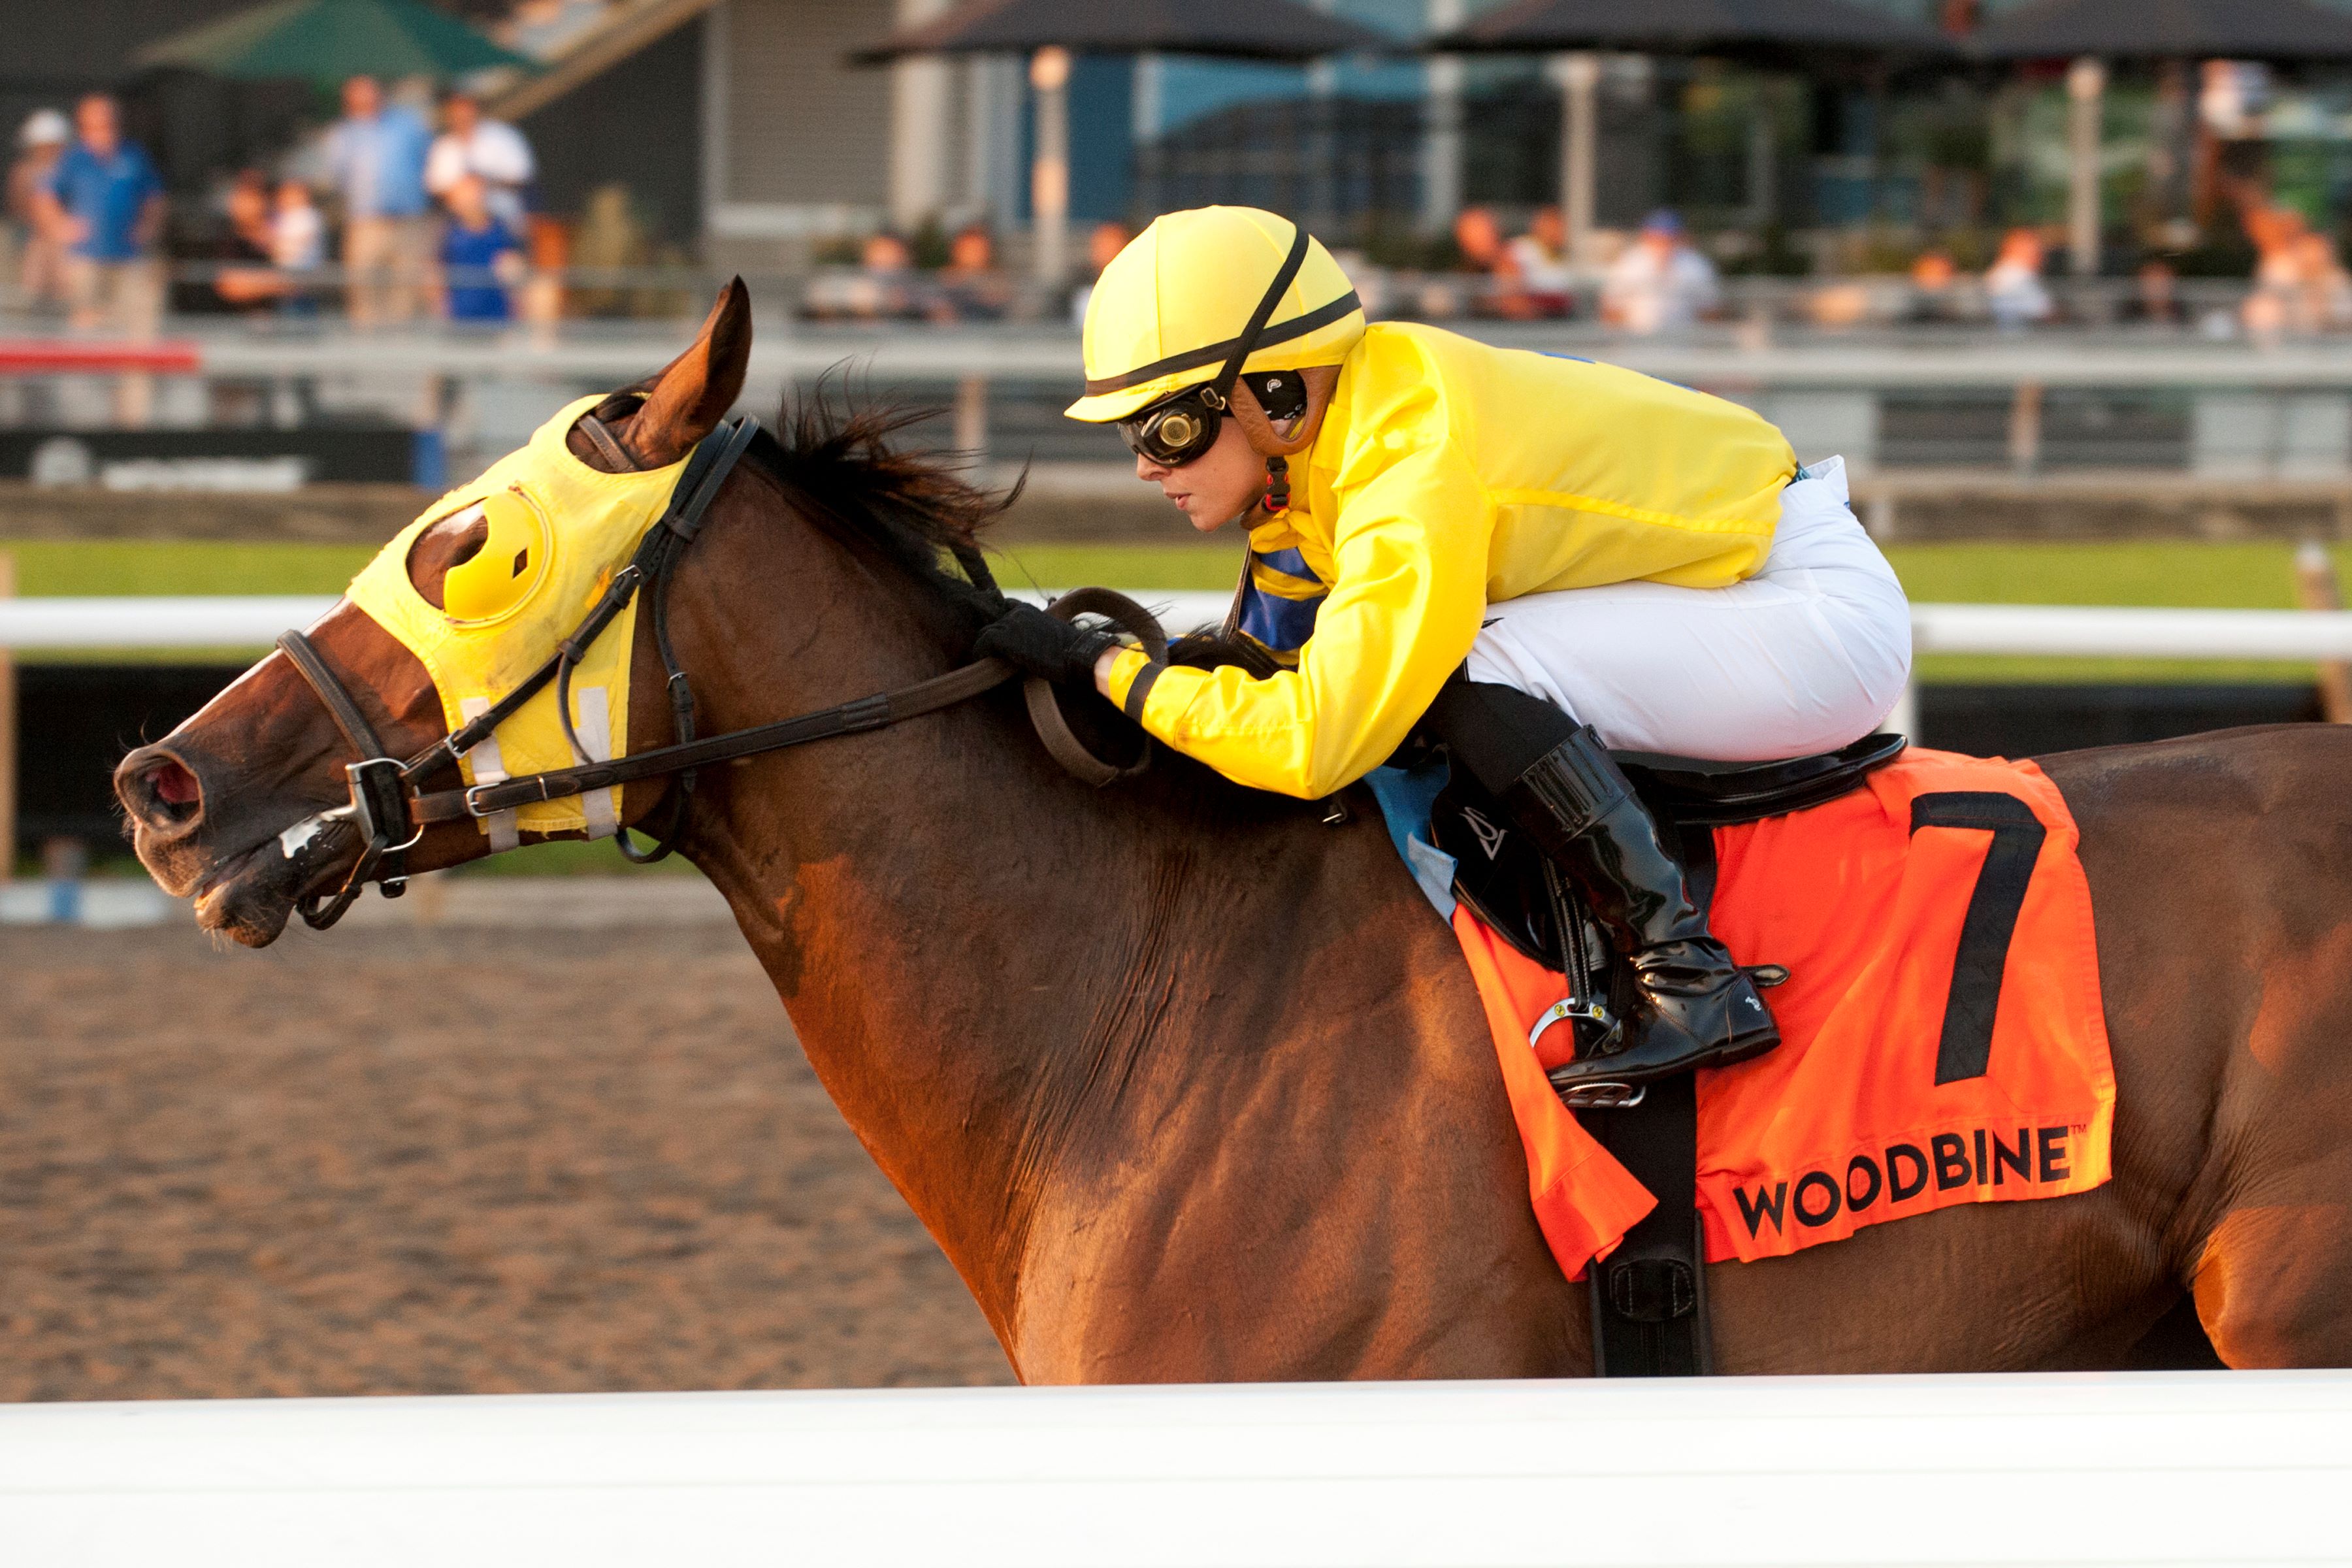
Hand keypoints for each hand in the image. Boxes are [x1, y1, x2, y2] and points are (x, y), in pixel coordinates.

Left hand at [972, 602, 1120, 686]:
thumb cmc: (1071, 652)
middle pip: (992, 623)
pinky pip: (983, 643)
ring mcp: (1010, 623)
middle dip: (993, 639)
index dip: (1001, 626)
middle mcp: (1017, 611)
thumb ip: (1033, 634)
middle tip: (994, 656)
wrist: (1079, 656)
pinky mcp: (1005, 637)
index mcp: (1029, 609)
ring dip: (986, 648)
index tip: (1000, 640)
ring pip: (985, 633)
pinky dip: (982, 654)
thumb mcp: (1050, 635)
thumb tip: (1023, 648)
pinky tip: (986, 666)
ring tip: (990, 662)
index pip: (1005, 608)